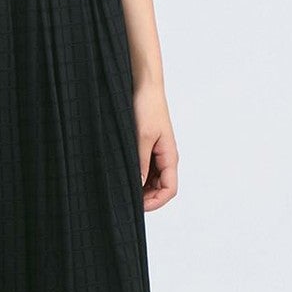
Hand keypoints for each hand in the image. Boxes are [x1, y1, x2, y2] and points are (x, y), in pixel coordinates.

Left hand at [134, 85, 177, 211]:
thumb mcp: (142, 138)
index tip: (136, 206)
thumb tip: (138, 186)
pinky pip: (144, 168)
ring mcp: (156, 153)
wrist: (144, 86)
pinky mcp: (147, 147)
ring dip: (139, 187)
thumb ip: (141, 163)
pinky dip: (136, 175)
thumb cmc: (147, 107)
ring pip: (151, 180)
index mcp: (170, 156)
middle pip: (160, 189)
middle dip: (145, 197)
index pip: (169, 190)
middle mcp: (165, 158)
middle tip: (124, 199)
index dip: (155, 202)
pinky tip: (122, 175)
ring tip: (121, 188)